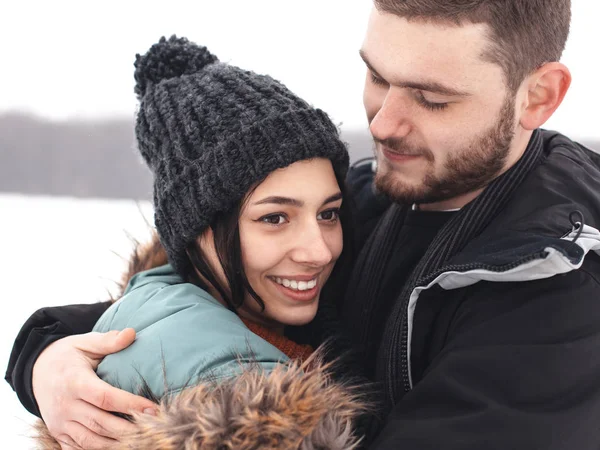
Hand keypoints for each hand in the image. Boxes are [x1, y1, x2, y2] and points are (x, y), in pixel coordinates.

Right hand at [32, 329, 157, 448]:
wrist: (36, 371)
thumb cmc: (68, 355)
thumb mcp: (85, 343)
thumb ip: (108, 341)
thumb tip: (131, 333)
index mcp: (74, 382)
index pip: (105, 397)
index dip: (130, 404)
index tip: (153, 408)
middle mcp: (65, 406)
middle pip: (100, 423)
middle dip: (129, 429)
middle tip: (154, 428)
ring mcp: (60, 423)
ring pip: (90, 441)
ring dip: (116, 443)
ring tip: (141, 440)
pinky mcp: (58, 434)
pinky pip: (78, 449)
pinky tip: (118, 447)